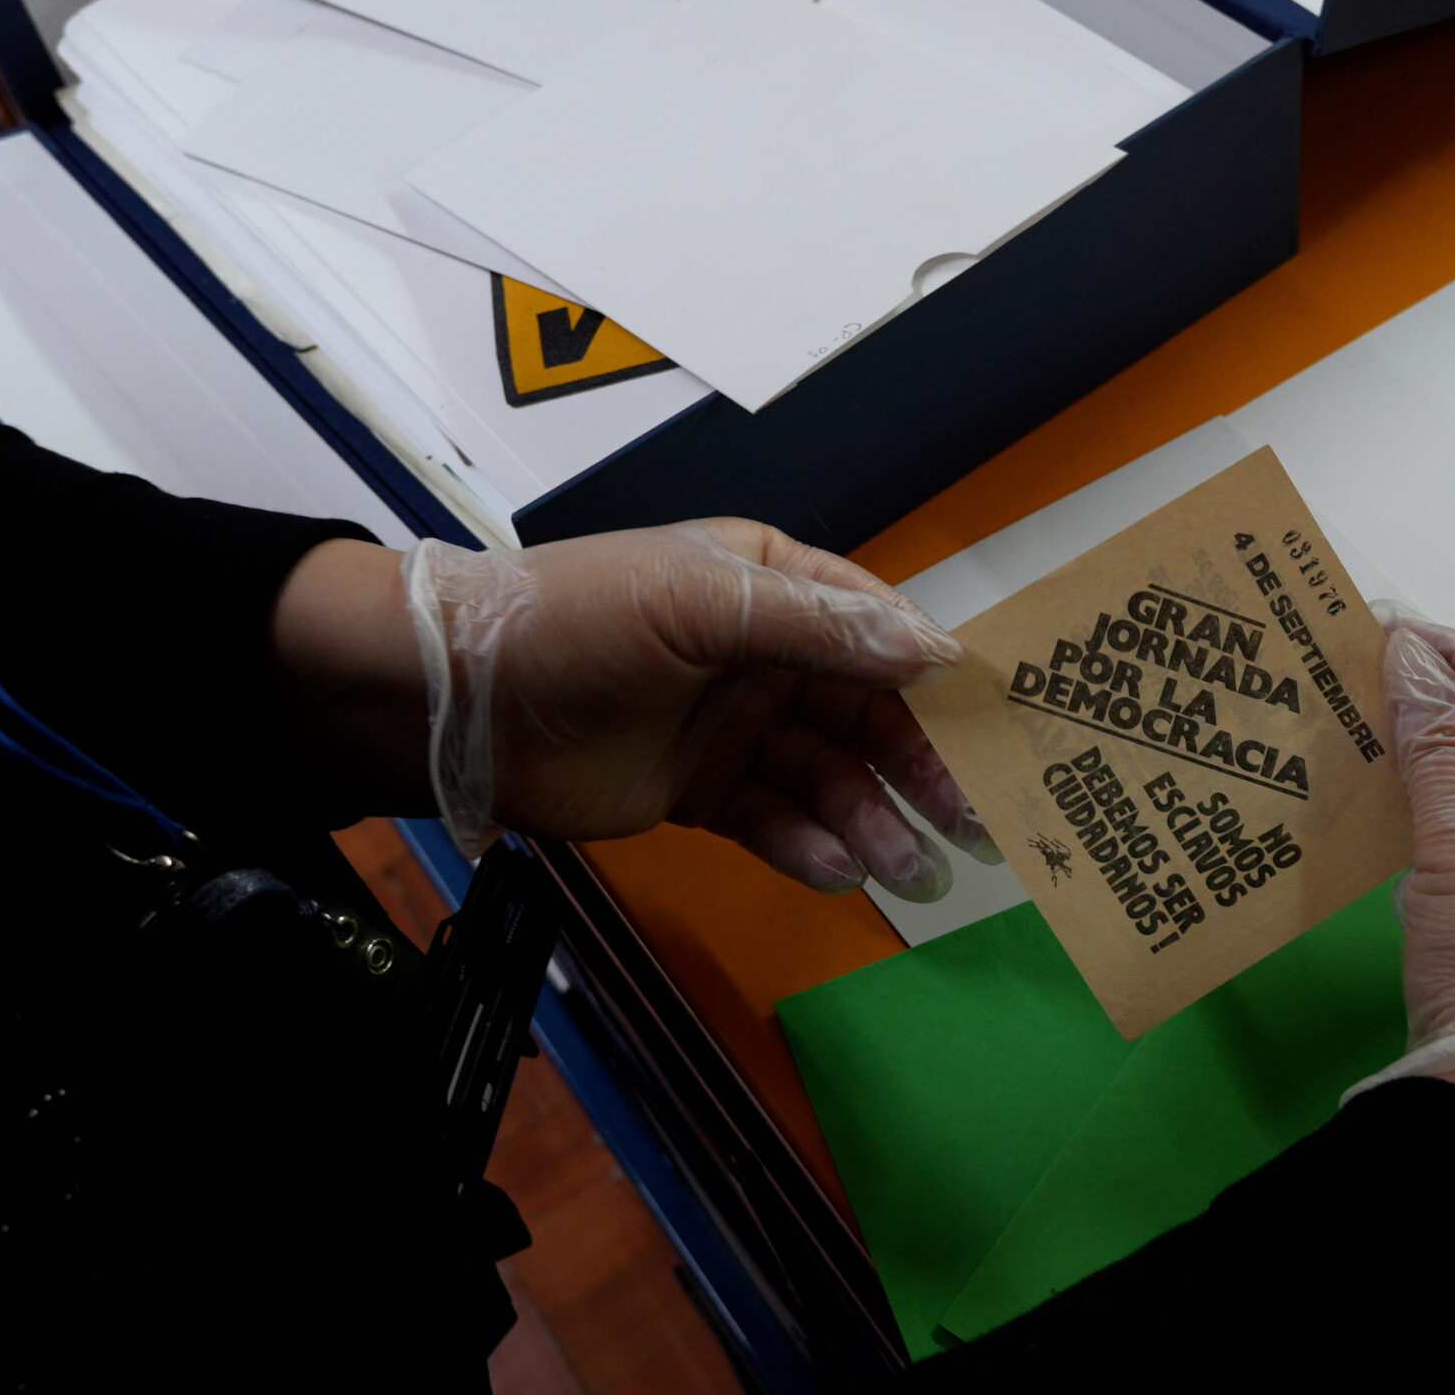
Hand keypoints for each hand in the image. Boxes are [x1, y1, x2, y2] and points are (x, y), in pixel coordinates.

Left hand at [272, 525, 994, 900]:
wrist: (454, 702)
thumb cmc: (572, 621)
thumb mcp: (700, 602)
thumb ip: (818, 627)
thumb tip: (933, 648)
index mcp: (770, 584)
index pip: (879, 627)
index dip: (939, 676)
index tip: (1000, 725)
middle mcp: (762, 654)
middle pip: (869, 713)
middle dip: (922, 767)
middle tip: (977, 822)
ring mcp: (733, 726)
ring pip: (830, 777)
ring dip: (874, 819)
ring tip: (910, 868)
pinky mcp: (701, 791)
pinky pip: (776, 821)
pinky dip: (811, 847)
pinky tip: (841, 871)